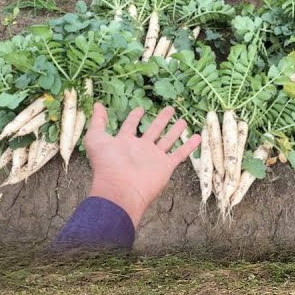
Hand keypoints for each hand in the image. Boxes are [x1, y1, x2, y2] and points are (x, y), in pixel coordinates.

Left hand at [84, 104, 200, 225]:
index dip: (134, 117)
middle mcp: (141, 149)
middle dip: (161, 119)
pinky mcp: (166, 166)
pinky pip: (180, 154)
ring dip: (176, 130)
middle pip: (154, 130)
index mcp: (124, 142)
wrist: (121, 188)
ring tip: (183, 120)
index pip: (131, 126)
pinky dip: (189, 146)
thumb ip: (98, 122)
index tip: (140, 108)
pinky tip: (198, 137)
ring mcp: (154, 157)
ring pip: (168, 140)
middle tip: (170, 109)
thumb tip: (97, 105)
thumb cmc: (107, 164)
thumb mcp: (96, 139)